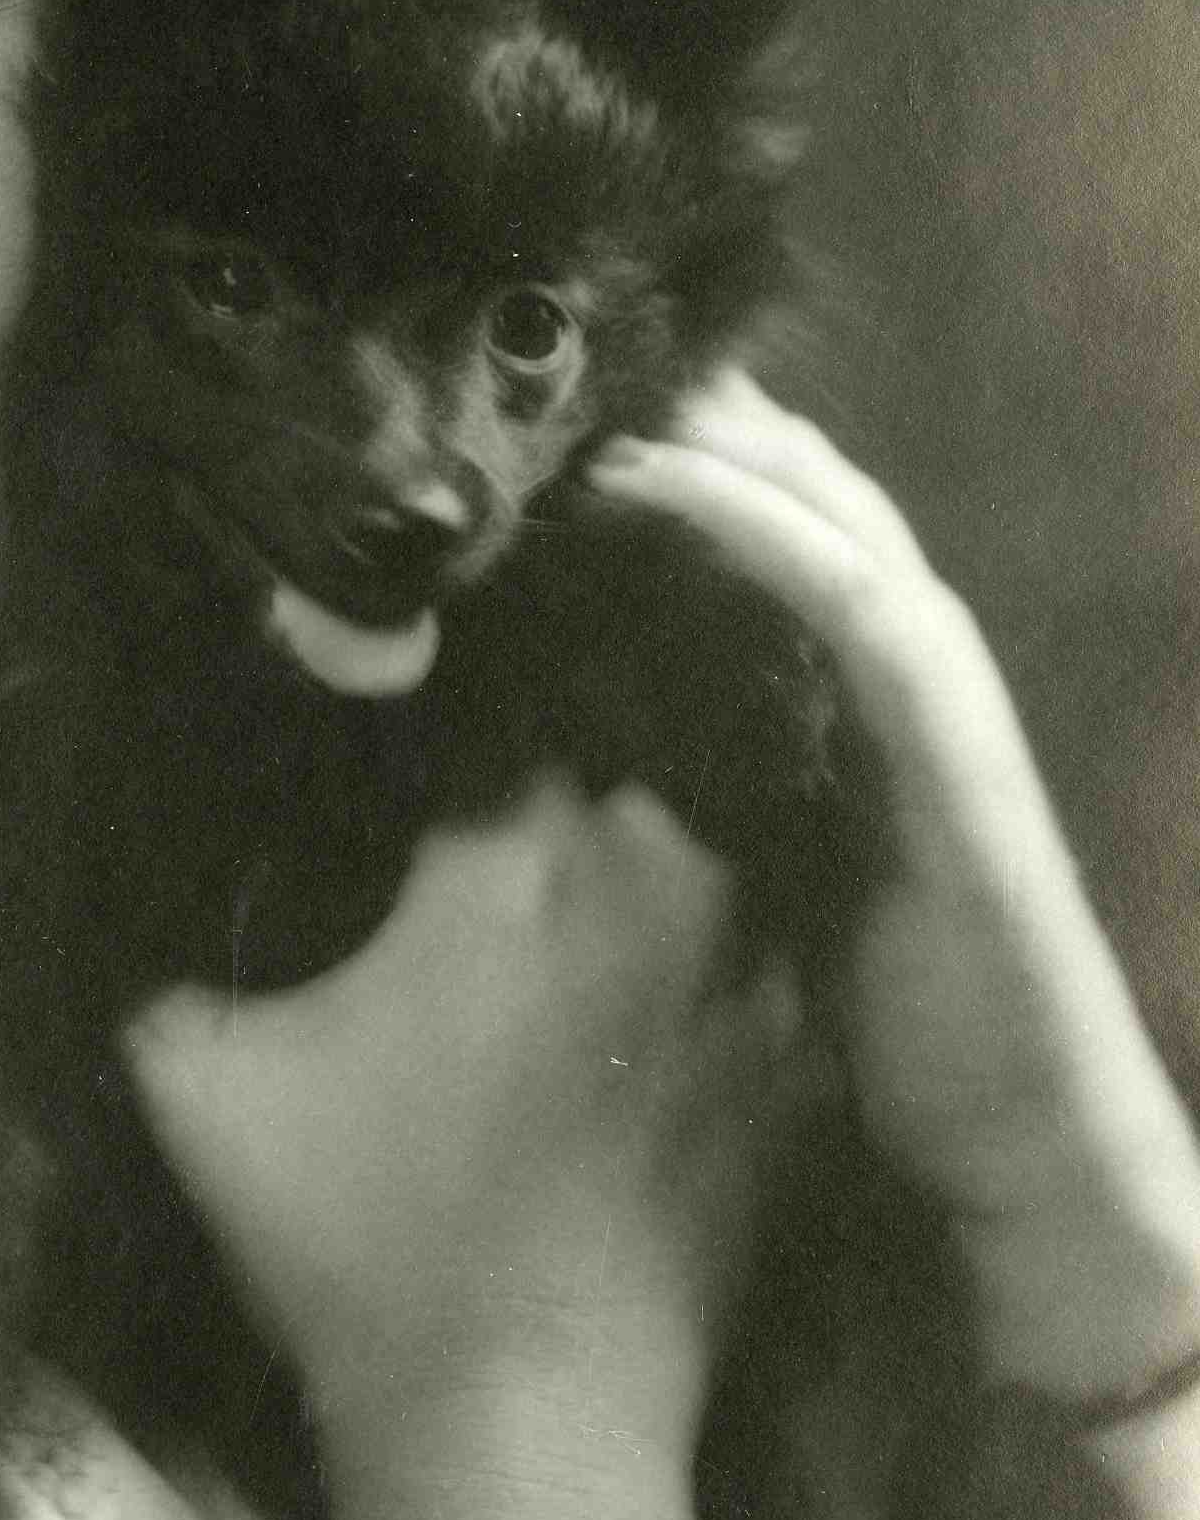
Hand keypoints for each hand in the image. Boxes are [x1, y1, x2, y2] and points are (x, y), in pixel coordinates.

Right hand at [128, 774, 802, 1492]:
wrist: (525, 1424)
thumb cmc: (359, 1230)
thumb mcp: (191, 1076)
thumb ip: (166, 958)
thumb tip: (141, 896)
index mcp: (517, 844)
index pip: (469, 746)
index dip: (421, 788)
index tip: (381, 837)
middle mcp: (659, 877)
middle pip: (593, 806)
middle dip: (538, 840)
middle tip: (464, 900)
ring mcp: (754, 983)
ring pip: (683, 893)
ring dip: (631, 915)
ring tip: (557, 972)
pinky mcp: (801, 1087)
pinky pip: (742, 1000)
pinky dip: (697, 1011)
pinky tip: (634, 1056)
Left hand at [589, 370, 1199, 1397]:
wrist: (1014, 1169)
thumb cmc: (862, 1049)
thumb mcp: (733, 901)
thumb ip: (665, 814)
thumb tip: (506, 779)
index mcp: (826, 713)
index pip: (742, 543)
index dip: (652, 464)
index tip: (529, 413)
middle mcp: (882, 687)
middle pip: (785, 497)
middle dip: (684, 414)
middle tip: (559, 349)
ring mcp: (928, 714)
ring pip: (828, 519)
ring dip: (719, 441)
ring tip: (604, 377)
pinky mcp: (953, 762)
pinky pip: (862, 609)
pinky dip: (765, 535)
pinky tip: (671, 483)